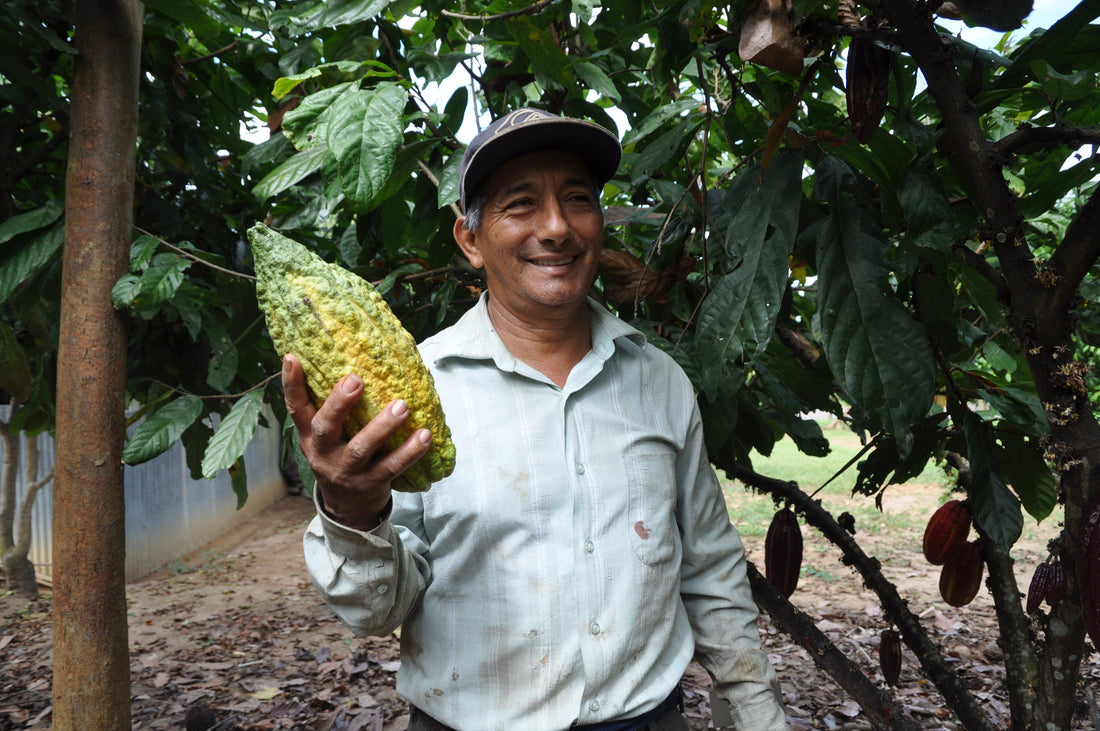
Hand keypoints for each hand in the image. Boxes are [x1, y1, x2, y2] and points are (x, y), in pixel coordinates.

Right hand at [282, 353, 432, 529]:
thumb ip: (335, 411)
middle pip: (326, 426)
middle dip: (339, 403)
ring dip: (382, 426)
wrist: (348, 510)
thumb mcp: (328, 439)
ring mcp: (346, 471)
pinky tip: (424, 436)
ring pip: (361, 448)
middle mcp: (323, 454)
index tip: (293, 357)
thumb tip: (354, 363)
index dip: (292, 384)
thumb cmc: (341, 459)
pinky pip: (391, 468)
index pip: (296, 408)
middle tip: (356, 379)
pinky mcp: (370, 485)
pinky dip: (409, 452)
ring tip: (402, 405)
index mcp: (310, 437)